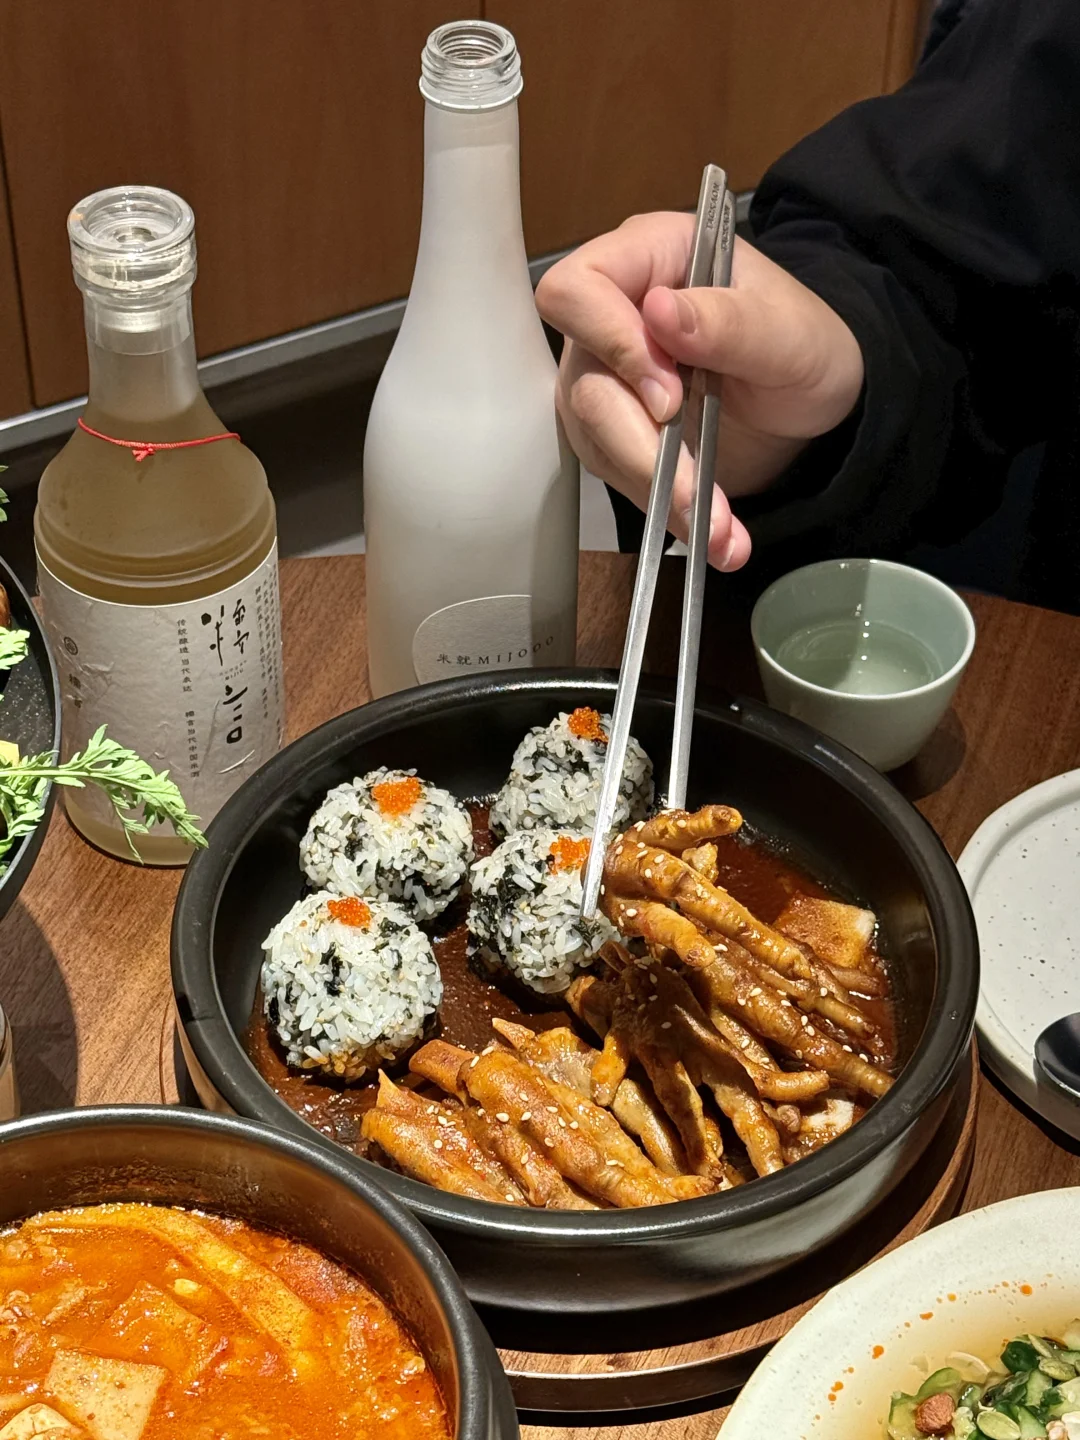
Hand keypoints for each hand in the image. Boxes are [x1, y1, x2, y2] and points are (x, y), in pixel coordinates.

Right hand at [535, 211, 864, 569]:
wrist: (810, 402)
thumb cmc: (804, 344)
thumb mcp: (788, 332)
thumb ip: (727, 322)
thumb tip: (658, 312)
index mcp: (649, 259)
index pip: (577, 290)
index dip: (610, 343)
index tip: (668, 396)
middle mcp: (612, 316)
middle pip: (584, 384)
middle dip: (642, 446)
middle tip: (698, 488)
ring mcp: (607, 378)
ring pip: (595, 440)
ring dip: (658, 492)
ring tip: (721, 527)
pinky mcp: (614, 433)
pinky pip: (619, 477)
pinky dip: (665, 510)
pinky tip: (713, 532)